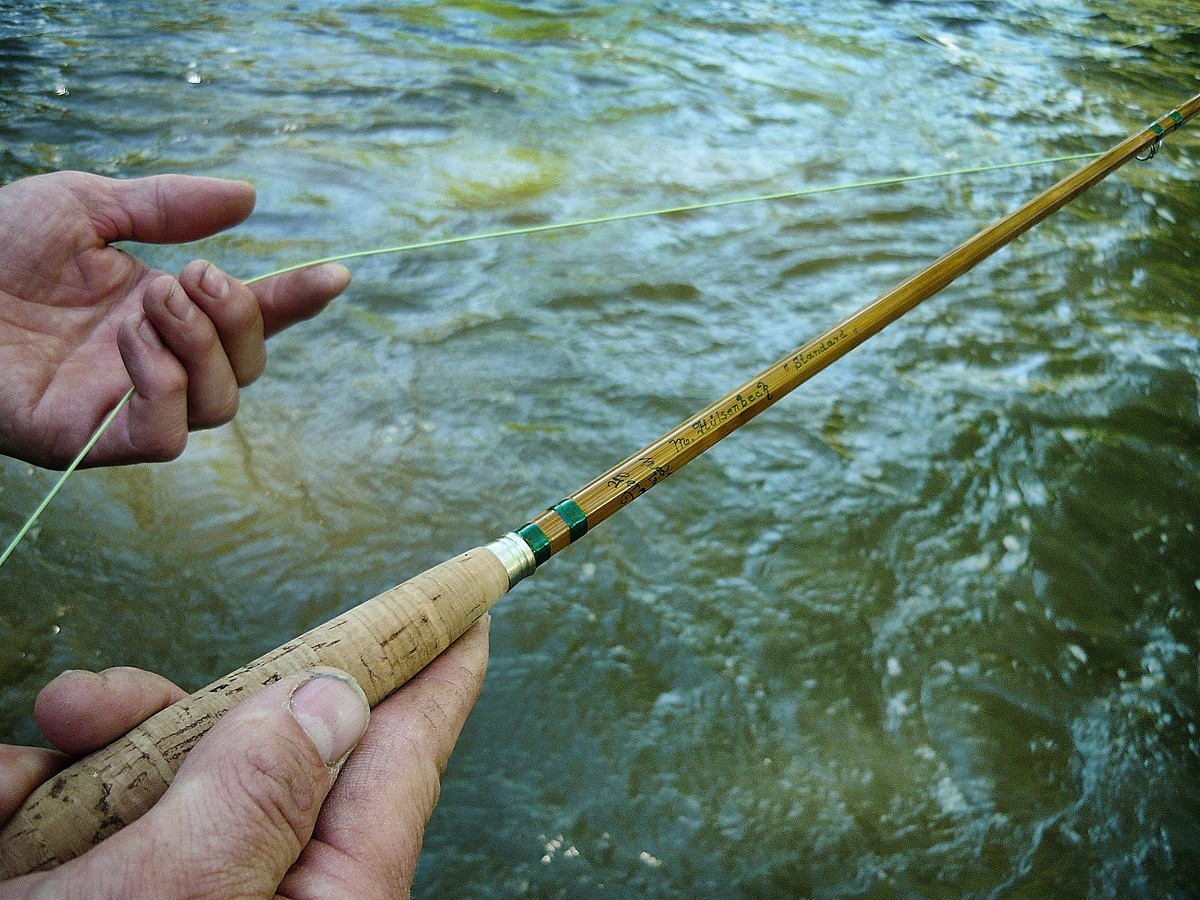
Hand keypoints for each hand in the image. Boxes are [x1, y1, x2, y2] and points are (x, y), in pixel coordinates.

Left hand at [0, 170, 350, 468]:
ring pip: (217, 407)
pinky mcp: (87, 441)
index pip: (248, 318)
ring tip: (151, 302)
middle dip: (238, 318)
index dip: (294, 302)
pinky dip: (166, 389)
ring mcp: (123, 404)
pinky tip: (132, 343)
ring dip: (201, 347)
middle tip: (188, 277)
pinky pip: (162, 438)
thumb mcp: (87, 204)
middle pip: (247, 369)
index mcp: (160, 313)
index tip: (335, 274)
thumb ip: (168, 204)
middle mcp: (154, 364)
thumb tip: (249, 199)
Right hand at [0, 616, 489, 899]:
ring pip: (166, 778)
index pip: (400, 766)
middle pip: (265, 754)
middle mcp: (268, 896)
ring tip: (11, 810)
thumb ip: (256, 796)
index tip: (471, 615)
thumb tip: (334, 702)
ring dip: (75, 776)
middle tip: (85, 708)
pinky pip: (101, 821)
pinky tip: (0, 821)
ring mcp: (196, 893)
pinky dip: (38, 813)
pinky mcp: (134, 892)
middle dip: (168, 722)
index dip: (436, 680)